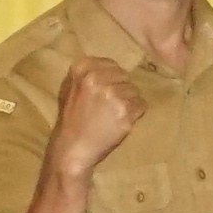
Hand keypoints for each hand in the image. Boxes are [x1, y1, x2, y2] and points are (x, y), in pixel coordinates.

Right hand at [47, 59, 143, 180]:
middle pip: (125, 76)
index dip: (112, 78)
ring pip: (135, 91)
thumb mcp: (70, 88)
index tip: (105, 91)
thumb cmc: (72, 119)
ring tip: (114, 115)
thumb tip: (110, 65)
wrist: (73, 148)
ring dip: (129, 102)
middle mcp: (97, 78)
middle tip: (109, 106)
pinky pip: (142, 105)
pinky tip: (121, 122)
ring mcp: (112, 94)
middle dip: (121, 89)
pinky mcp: (125, 111)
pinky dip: (135, 114)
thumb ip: (87, 72)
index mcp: (82, 69)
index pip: (111, 64)